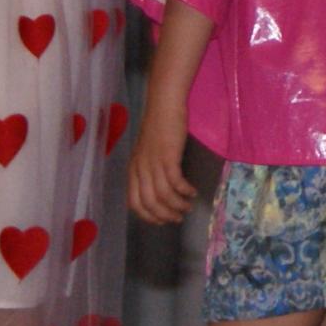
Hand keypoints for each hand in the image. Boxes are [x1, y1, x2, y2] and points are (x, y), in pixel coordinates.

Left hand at [126, 108, 198, 226]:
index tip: (162, 221)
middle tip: (179, 217)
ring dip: (177, 205)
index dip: (148, 216)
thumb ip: (148, 168)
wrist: (164, 104)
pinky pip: (176, 183)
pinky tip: (193, 192)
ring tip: (188, 206)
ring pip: (163, 196)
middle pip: (150, 203)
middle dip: (165, 215)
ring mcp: (154, 163)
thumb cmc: (158, 125)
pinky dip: (185, 192)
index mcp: (133, 169)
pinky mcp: (168, 157)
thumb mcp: (147, 151)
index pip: (134, 203)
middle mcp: (140, 169)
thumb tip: (158, 188)